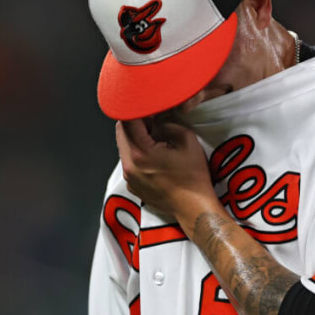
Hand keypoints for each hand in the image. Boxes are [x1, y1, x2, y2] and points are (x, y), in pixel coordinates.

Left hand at [116, 119, 219, 237]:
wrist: (193, 206)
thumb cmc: (193, 176)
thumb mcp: (187, 140)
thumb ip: (168, 124)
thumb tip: (156, 121)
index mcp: (141, 153)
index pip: (127, 121)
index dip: (137, 110)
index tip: (148, 107)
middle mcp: (129, 166)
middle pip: (121, 133)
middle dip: (135, 123)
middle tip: (153, 121)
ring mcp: (129, 178)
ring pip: (124, 147)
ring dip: (136, 139)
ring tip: (156, 141)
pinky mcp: (132, 186)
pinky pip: (129, 162)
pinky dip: (138, 155)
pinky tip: (156, 158)